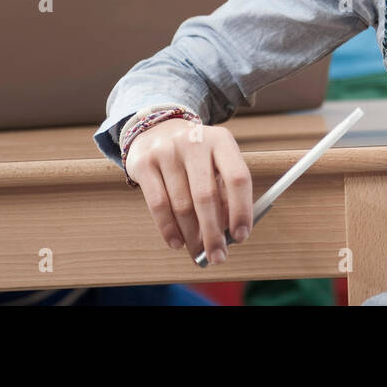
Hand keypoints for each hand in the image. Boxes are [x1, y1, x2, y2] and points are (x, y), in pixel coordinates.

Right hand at [125, 119, 253, 265]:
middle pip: (206, 196)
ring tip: (198, 252)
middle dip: (213, 233)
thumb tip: (229, 234)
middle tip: (217, 256)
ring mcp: (167, 151)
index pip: (237, 178)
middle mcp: (195, 142)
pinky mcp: (145, 163)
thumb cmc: (197, 157)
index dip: (241, 210)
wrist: (158, 131)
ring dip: (191, 235)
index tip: (241, 236)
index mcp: (221, 140)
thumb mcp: (216, 163)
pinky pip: (158, 204)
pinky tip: (177, 242)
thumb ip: (225, 192)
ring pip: (181, 204)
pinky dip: (169, 229)